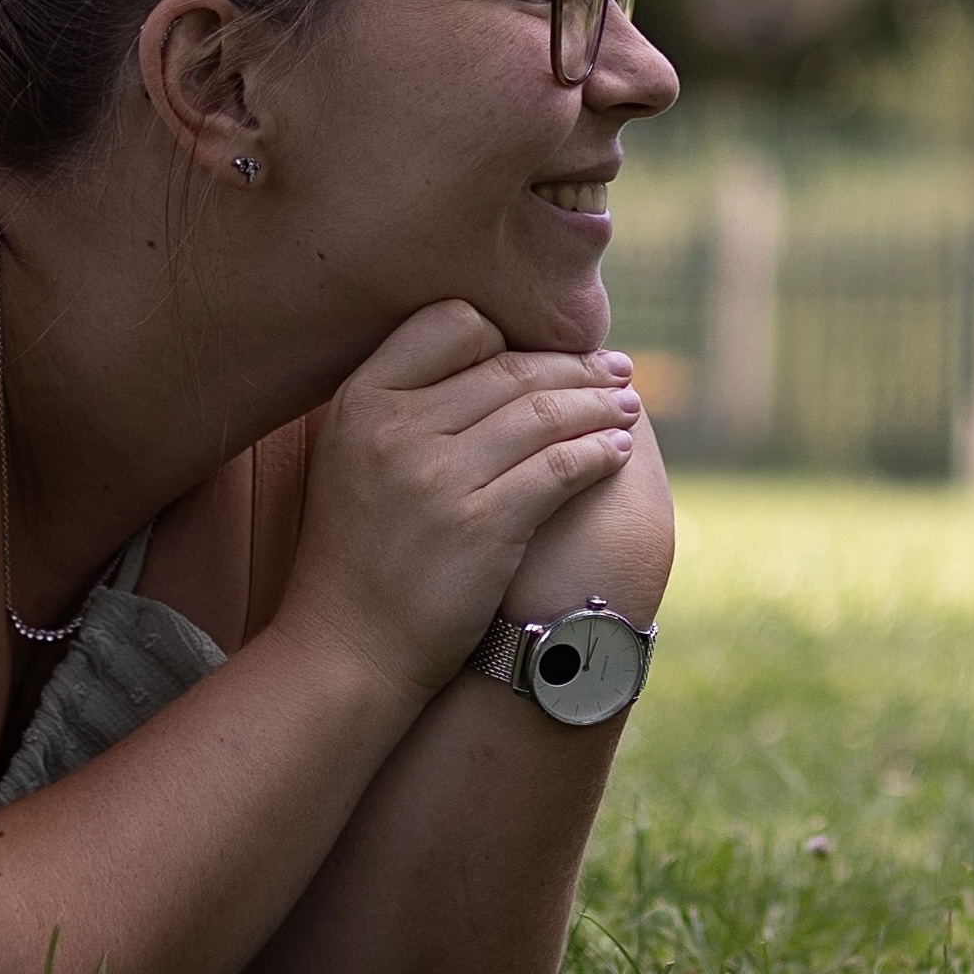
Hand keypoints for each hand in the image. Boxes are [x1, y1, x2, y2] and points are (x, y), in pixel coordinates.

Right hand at [276, 305, 641, 707]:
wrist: (346, 649)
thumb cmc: (358, 554)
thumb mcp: (351, 459)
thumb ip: (401, 407)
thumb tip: (488, 357)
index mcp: (359, 401)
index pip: (450, 323)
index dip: (508, 334)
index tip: (545, 350)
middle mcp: (395, 429)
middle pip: (509, 369)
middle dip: (575, 367)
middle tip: (615, 370)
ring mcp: (439, 477)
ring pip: (544, 414)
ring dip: (598, 406)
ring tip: (627, 406)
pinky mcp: (482, 525)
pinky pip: (560, 468)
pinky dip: (598, 453)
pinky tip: (616, 452)